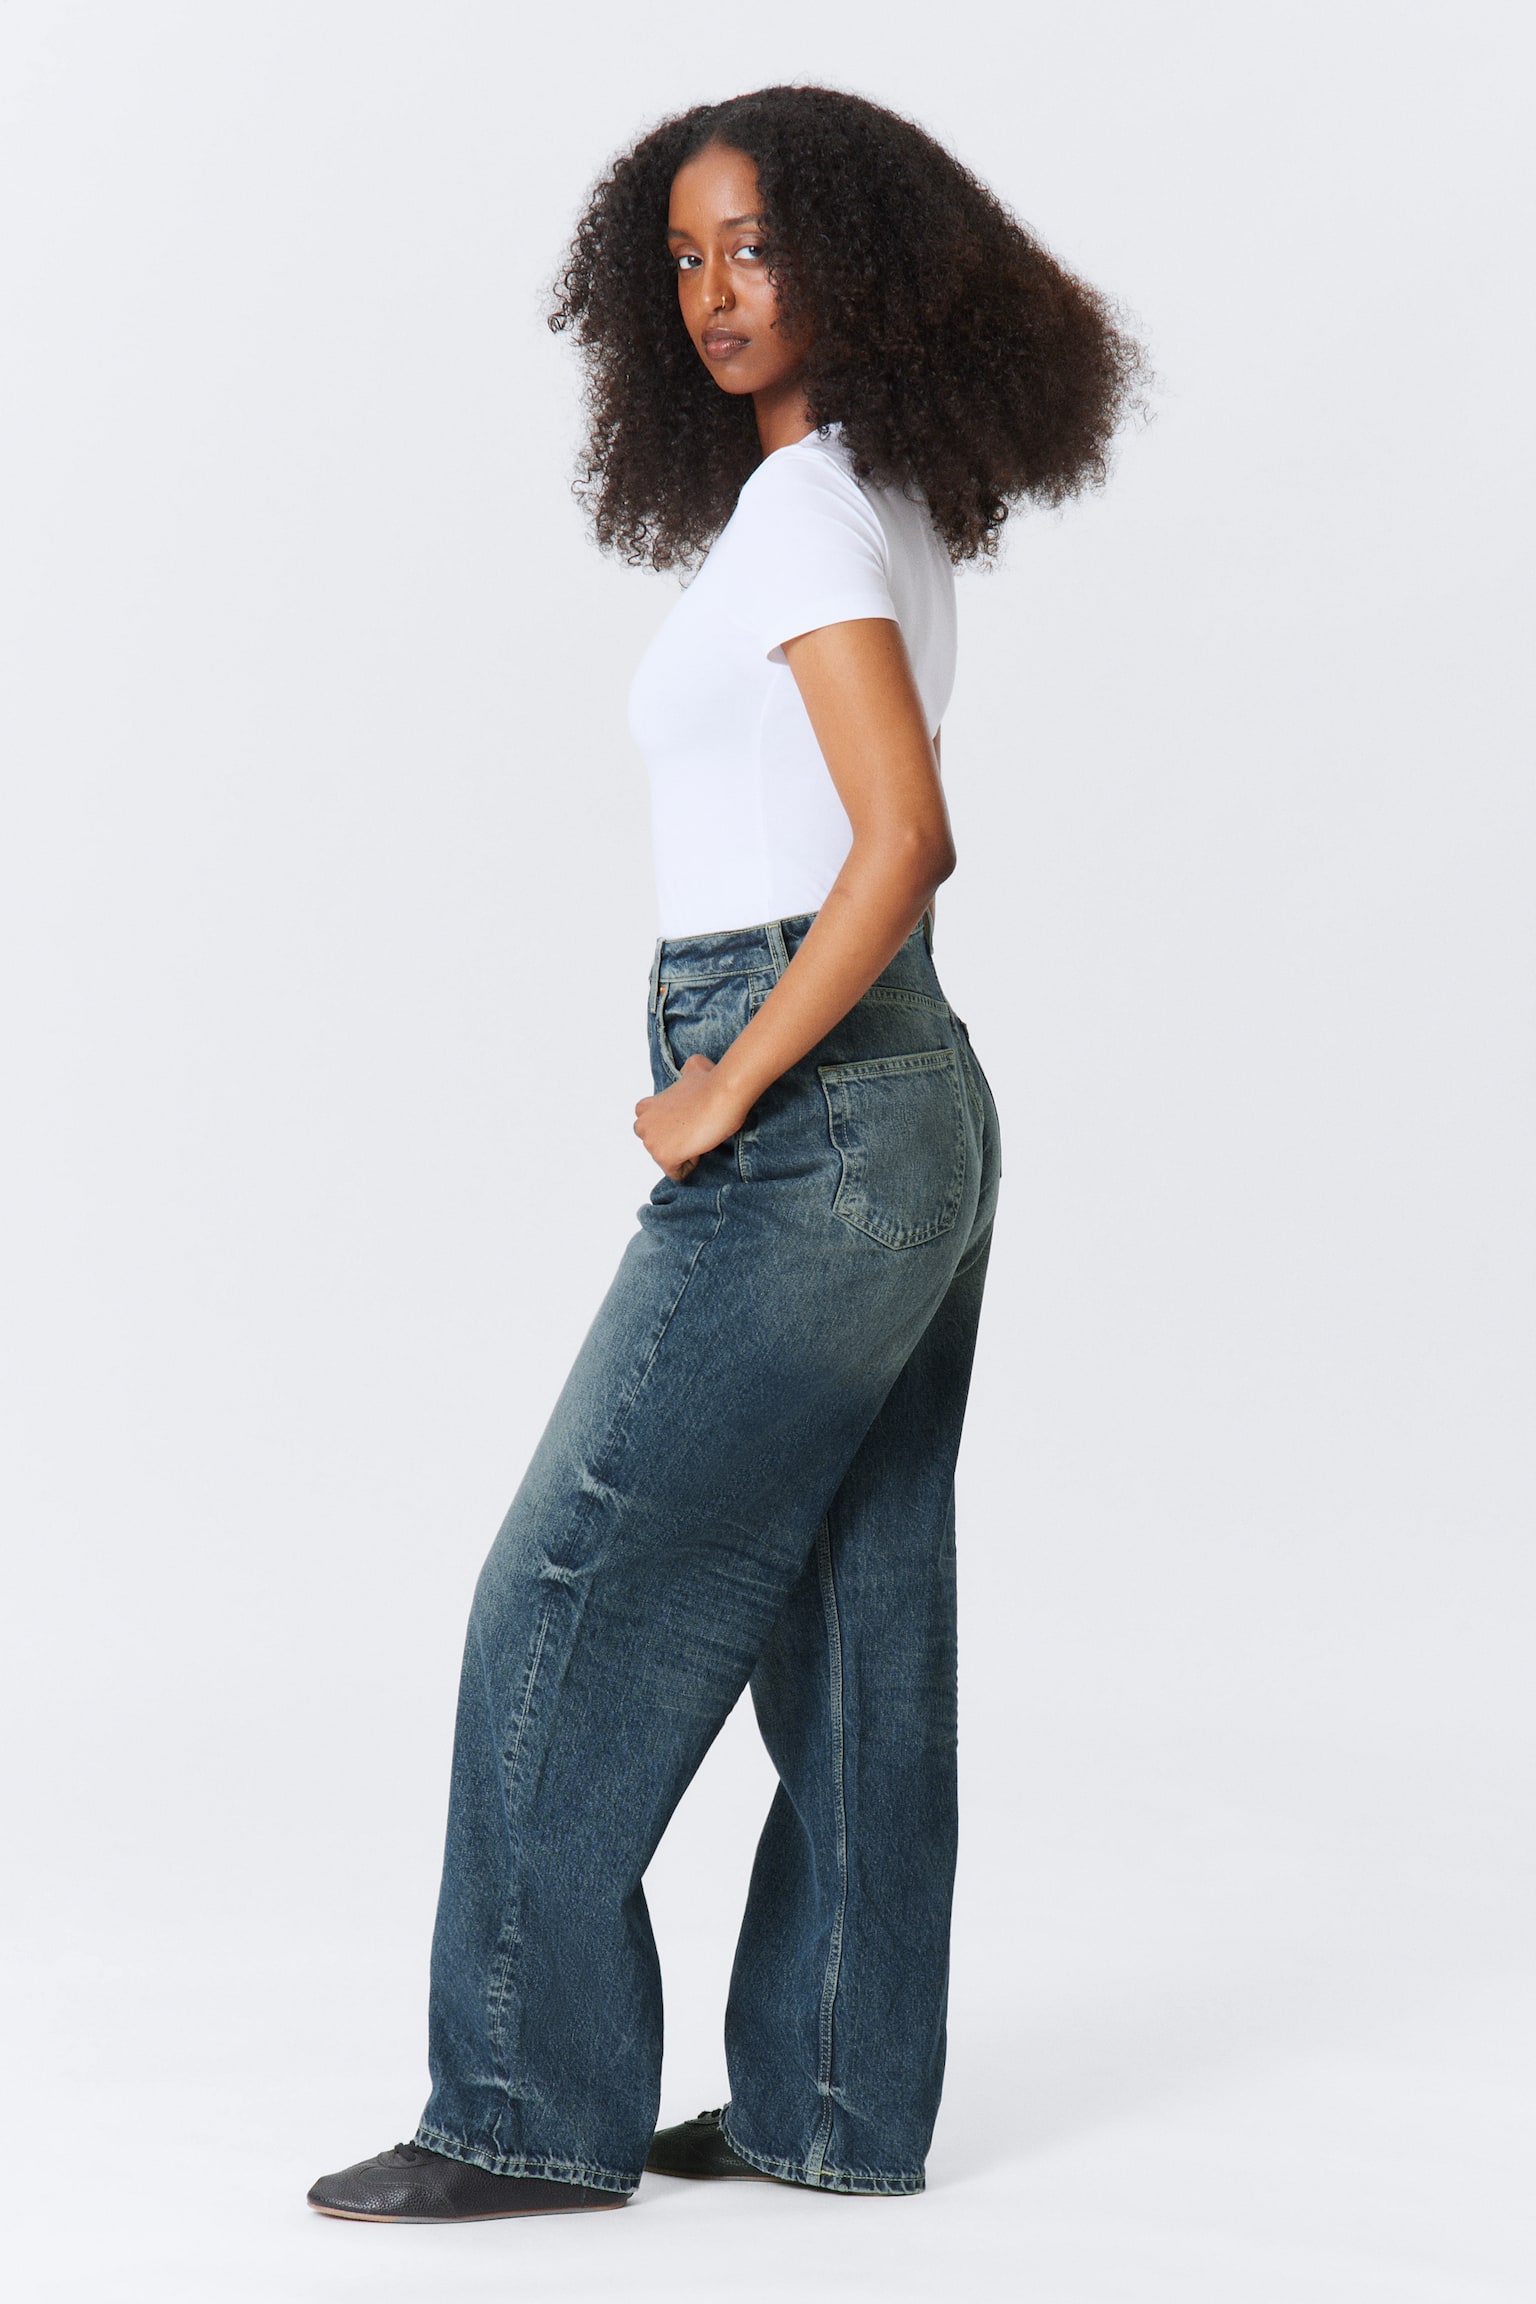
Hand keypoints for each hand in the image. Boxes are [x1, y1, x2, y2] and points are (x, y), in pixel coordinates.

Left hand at [633, 1053, 742, 1180]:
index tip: (689, 1121)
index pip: (651, 1129)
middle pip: (658, 1147)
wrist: (721, 1094)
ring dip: (685, 1153)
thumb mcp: (693, 1068)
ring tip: (700, 1135)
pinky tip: (700, 1145)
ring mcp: (650, 1142)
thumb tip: (689, 1070)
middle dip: (675, 1143)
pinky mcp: (663, 1157)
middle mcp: (642, 1125)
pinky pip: (677, 1173)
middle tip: (696, 1129)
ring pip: (668, 1160)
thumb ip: (685, 1072)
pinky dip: (690, 1165)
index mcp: (645, 1107)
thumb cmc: (711, 1083)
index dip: (672, 1128)